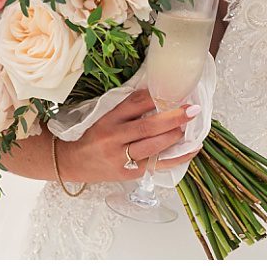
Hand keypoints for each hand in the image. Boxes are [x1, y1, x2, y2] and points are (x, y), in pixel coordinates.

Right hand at [50, 90, 198, 183]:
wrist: (74, 163)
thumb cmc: (95, 137)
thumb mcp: (107, 117)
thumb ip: (130, 108)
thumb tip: (159, 95)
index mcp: (108, 120)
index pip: (134, 105)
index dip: (156, 98)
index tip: (175, 92)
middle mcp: (114, 139)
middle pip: (146, 127)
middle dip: (172, 118)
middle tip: (191, 109)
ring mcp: (122, 158)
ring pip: (152, 147)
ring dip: (174, 136)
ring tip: (190, 128)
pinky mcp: (130, 173)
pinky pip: (157, 165)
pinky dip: (177, 158)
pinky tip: (192, 149)